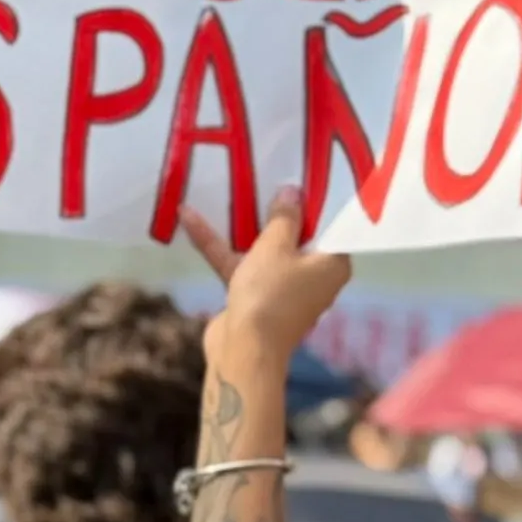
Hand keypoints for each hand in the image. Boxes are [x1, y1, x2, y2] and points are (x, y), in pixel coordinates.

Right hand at [180, 185, 351, 361]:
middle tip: (266, 173)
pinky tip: (189, 219)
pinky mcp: (254, 296)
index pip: (330, 226)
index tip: (302, 174)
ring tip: (223, 190)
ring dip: (240, 226)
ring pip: (263, 250)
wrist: (243, 347)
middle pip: (295, 236)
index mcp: (331, 264)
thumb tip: (293, 191)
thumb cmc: (270, 292)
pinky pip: (241, 264)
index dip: (315, 201)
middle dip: (275, 210)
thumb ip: (284, 217)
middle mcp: (312, 276)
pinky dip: (219, 246)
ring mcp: (281, 287)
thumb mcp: (276, 246)